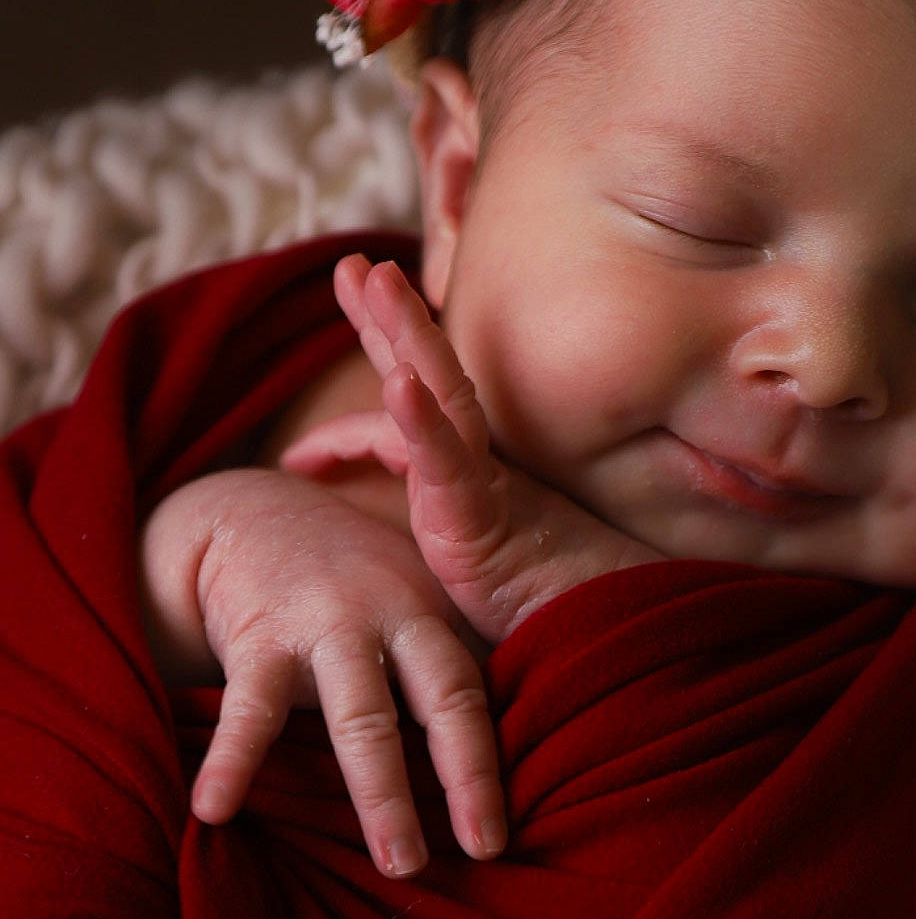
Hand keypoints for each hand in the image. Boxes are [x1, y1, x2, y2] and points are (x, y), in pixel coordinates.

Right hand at [141, 470, 504, 874]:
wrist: (250, 514)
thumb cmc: (348, 579)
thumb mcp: (406, 602)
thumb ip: (436, 668)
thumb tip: (499, 757)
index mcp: (429, 619)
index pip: (471, 697)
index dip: (487, 767)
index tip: (496, 840)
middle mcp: (389, 619)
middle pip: (438, 705)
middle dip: (460, 782)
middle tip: (480, 855)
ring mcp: (326, 626)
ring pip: (362, 718)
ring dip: (381, 795)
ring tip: (393, 864)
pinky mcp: (259, 637)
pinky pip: (247, 709)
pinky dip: (230, 760)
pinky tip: (213, 810)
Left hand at [325, 253, 660, 645]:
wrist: (603, 651)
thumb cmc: (546, 623)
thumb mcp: (474, 583)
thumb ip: (446, 561)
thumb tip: (408, 574)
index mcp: (471, 481)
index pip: (412, 420)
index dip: (369, 397)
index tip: (309, 437)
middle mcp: (477, 471)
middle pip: (427, 375)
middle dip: (386, 319)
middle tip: (354, 267)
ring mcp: (480, 488)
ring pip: (441, 393)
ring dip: (405, 333)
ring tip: (372, 281)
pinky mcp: (483, 519)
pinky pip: (448, 460)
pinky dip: (422, 419)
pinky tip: (399, 381)